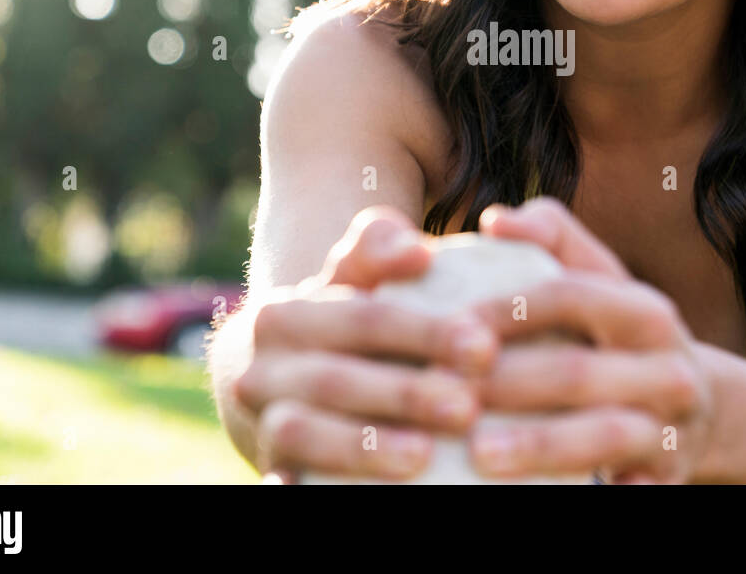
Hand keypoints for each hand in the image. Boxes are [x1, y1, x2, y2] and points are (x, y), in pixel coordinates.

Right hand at [231, 206, 498, 480]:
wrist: (272, 383)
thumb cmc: (338, 322)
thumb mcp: (351, 279)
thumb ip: (378, 249)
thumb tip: (417, 250)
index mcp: (285, 315)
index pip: (362, 318)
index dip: (423, 331)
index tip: (485, 344)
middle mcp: (262, 369)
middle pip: (335, 379)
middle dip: (403, 393)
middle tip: (469, 406)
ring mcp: (261, 424)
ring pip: (300, 433)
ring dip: (362, 445)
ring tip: (424, 456)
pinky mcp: (273, 470)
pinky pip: (288, 484)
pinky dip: (305, 489)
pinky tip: (356, 497)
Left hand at [464, 197, 715, 483]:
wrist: (701, 410)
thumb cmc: (621, 334)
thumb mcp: (602, 280)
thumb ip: (552, 237)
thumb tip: (494, 221)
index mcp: (644, 311)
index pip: (571, 295)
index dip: (509, 307)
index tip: (450, 322)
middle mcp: (667, 367)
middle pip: (580, 371)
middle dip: (509, 383)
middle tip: (443, 394)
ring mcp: (672, 429)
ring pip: (606, 435)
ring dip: (541, 446)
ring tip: (478, 453)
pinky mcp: (668, 482)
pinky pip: (630, 492)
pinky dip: (595, 492)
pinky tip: (531, 497)